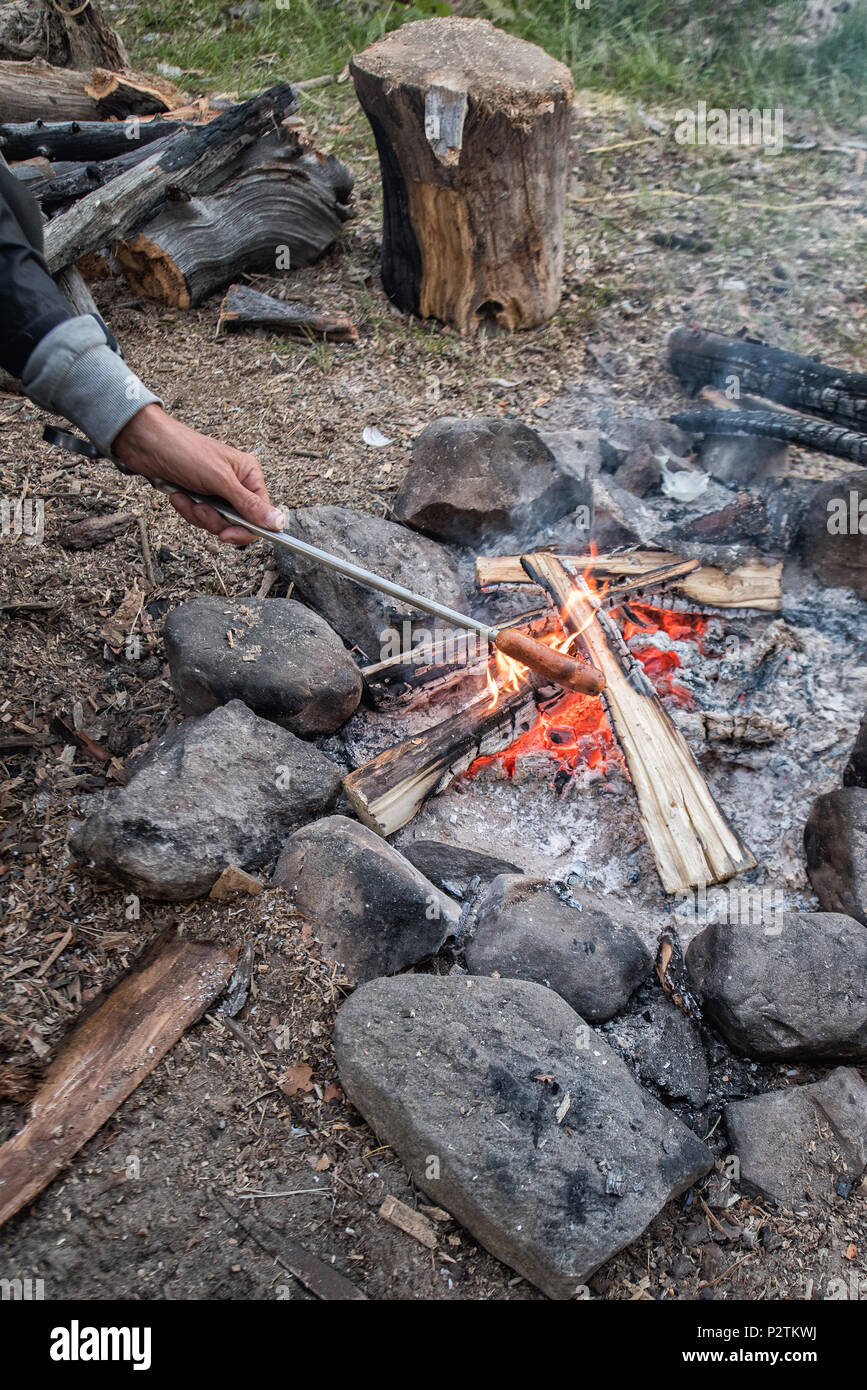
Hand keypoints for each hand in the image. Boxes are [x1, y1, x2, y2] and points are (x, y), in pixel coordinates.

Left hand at [112, 403, 284, 545]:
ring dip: (199, 514)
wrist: (147, 444)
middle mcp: (236, 485)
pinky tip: (178, 495)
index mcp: (249, 475)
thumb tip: (279, 522)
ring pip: (216, 522)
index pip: (261, 514)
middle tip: (202, 509)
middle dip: (215, 520)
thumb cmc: (185, 451)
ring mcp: (217, 492)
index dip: (246, 529)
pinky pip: (199, 517)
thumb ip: (249, 505)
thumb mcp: (221, 480)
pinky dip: (187, 510)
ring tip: (187, 497)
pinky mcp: (199, 497)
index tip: (227, 534)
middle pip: (237, 523)